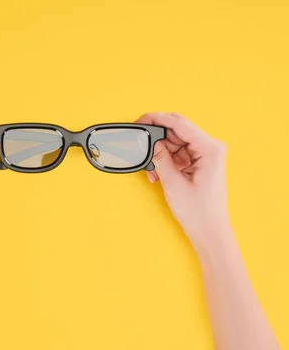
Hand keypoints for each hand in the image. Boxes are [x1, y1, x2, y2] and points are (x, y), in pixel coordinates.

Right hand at [135, 113, 230, 245]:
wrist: (208, 230)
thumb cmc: (198, 211)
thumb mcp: (173, 183)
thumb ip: (160, 159)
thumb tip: (151, 142)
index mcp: (210, 149)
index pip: (180, 123)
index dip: (158, 119)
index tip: (141, 119)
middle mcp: (209, 148)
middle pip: (176, 131)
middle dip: (157, 139)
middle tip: (140, 147)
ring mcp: (204, 155)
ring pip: (174, 142)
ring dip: (159, 153)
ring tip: (153, 171)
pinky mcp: (198, 162)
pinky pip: (176, 153)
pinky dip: (164, 161)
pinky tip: (158, 173)